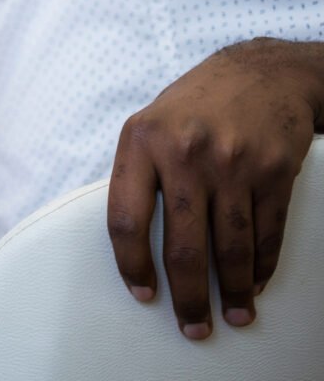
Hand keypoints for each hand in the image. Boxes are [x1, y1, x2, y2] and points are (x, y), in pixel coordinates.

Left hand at [107, 38, 323, 339]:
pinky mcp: (274, 171)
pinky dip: (261, 266)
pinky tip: (254, 284)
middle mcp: (184, 153)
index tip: (142, 294)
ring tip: (230, 316)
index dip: (131, 266)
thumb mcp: (148, 124)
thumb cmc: (195, 104)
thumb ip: (136, 174)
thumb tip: (130, 242)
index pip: (125, 220)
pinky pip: (266, 233)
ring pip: (230, 247)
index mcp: (141, 142)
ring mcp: (233, 163)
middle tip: (191, 327)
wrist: (261, 72)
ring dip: (231, 291)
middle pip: (182, 246)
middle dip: (187, 297)